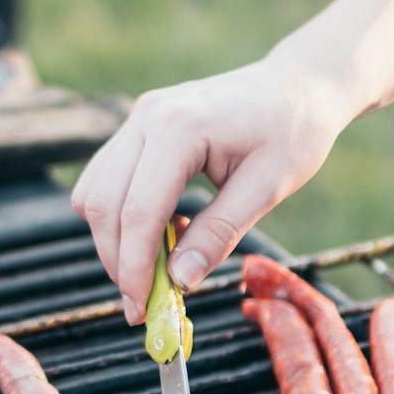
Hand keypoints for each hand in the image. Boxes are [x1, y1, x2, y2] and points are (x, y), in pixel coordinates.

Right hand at [71, 55, 358, 322]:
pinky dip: (122, 216)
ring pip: (95, 192)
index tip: (143, 309)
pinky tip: (162, 233)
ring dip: (114, 240)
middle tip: (142, 305)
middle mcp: (147, 117)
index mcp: (179, 128)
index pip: (138, 211)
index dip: (135, 267)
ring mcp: (138, 118)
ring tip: (156, 269)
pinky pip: (106, 178)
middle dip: (118, 261)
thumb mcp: (267, 189)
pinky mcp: (139, 126)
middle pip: (104, 204)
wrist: (298, 84)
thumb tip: (179, 282)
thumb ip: (219, 235)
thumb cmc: (293, 131)